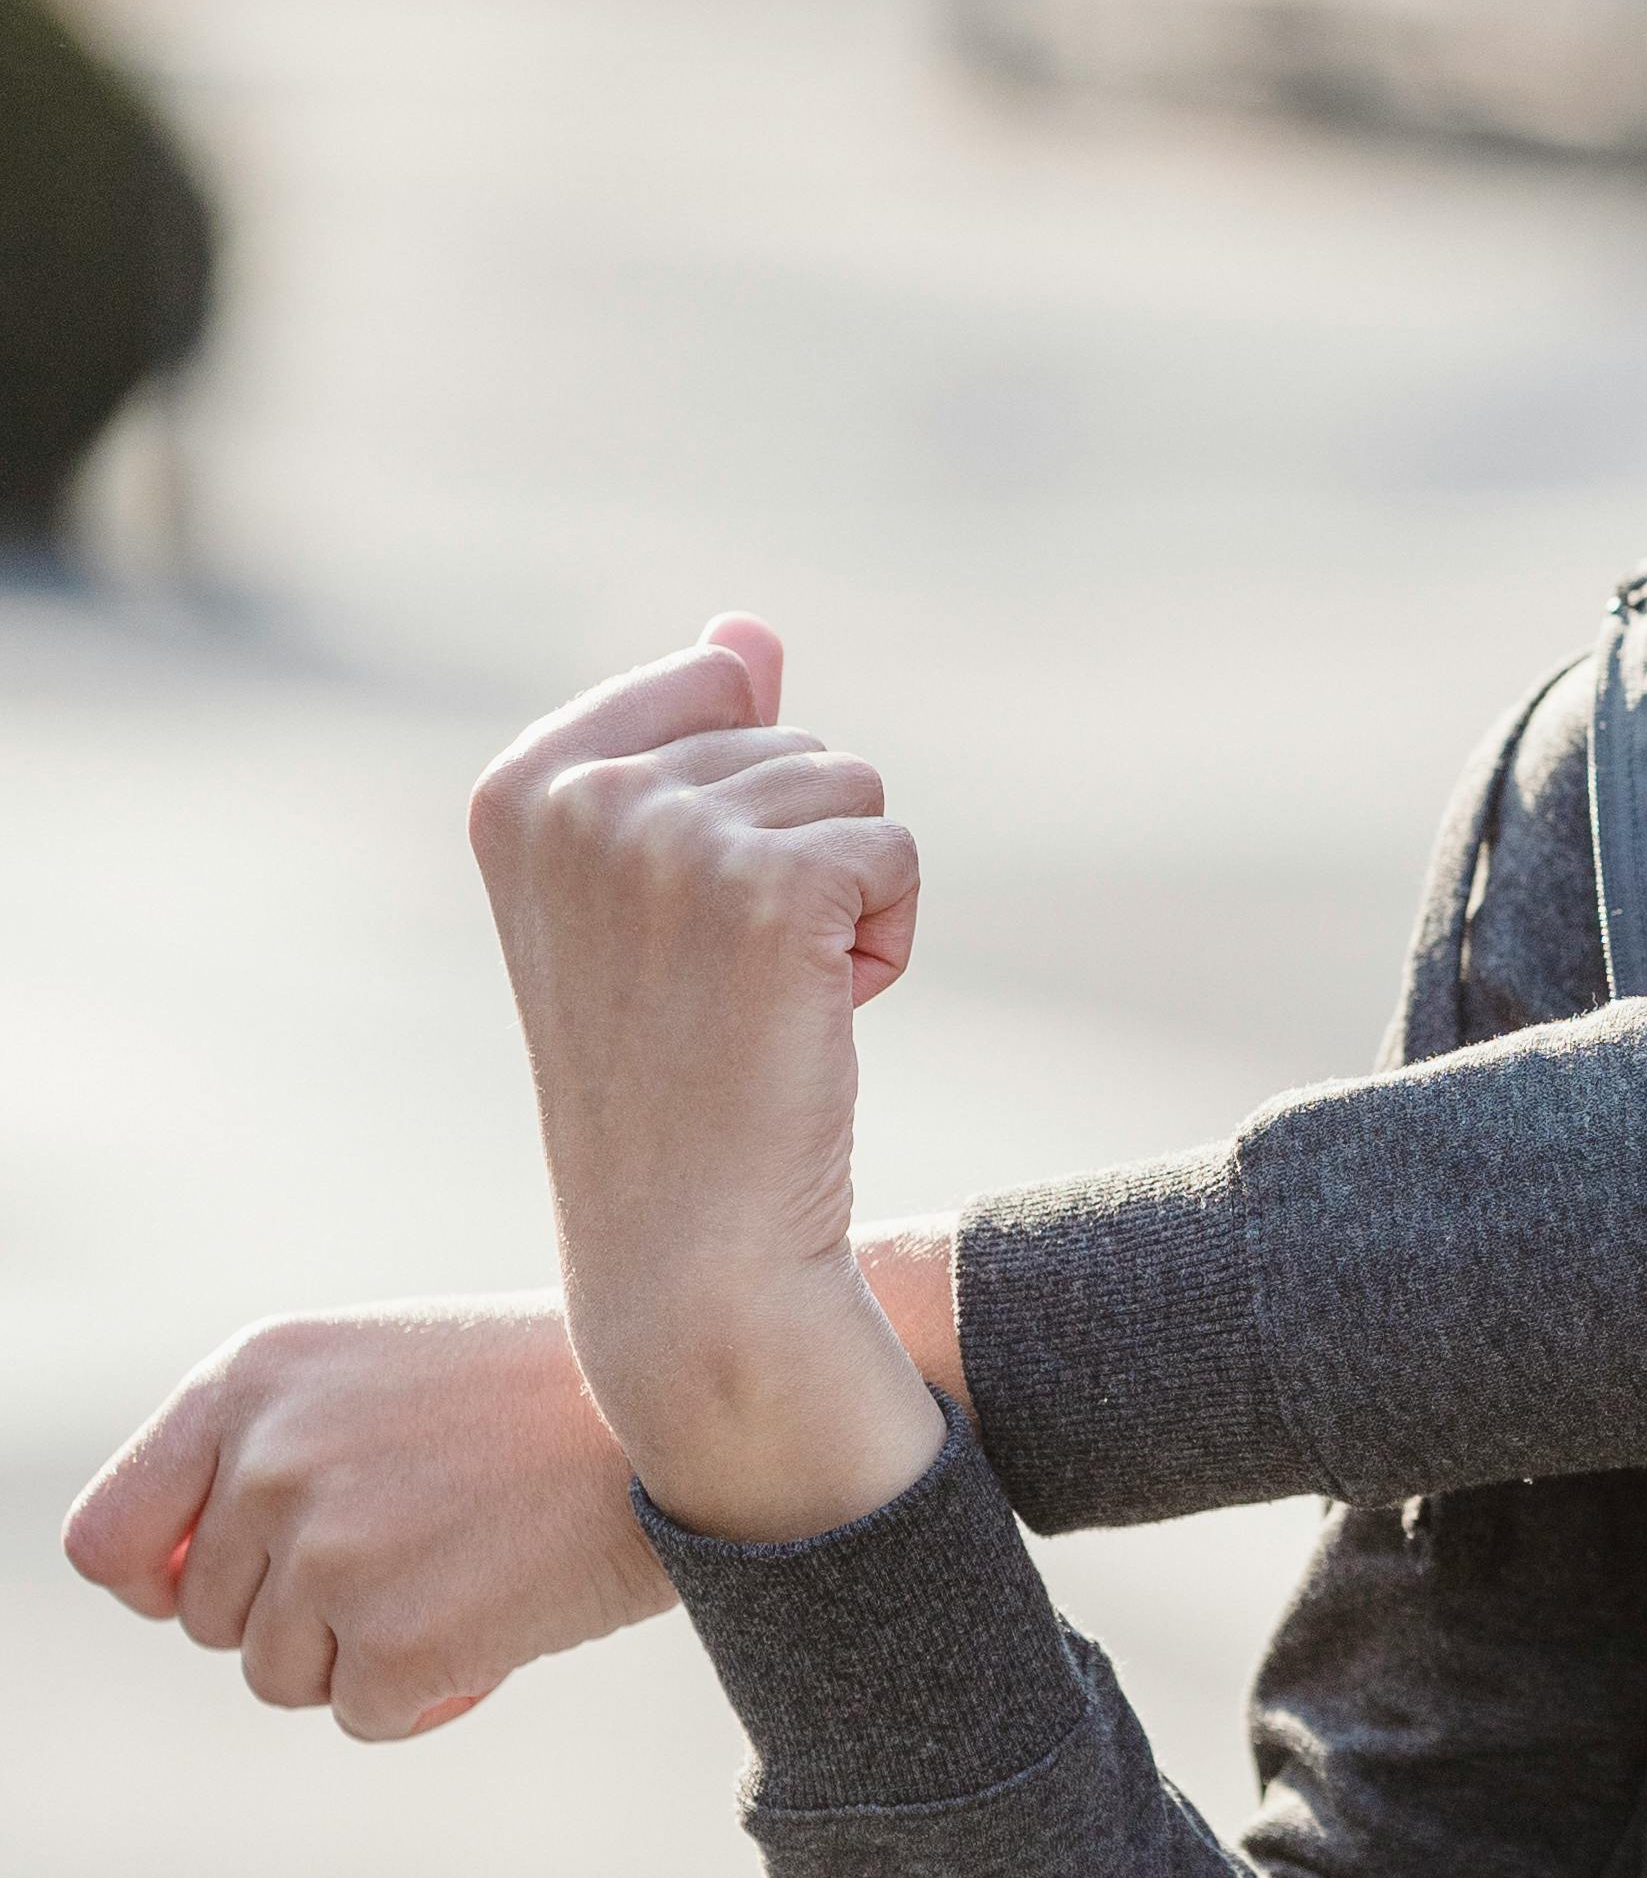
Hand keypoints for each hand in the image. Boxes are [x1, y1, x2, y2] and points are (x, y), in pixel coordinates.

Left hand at [60, 1295, 670, 1737]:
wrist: (687, 1399)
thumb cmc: (534, 1391)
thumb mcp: (368, 1378)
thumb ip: (256, 1456)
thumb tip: (153, 1596)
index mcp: (247, 1380)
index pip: (107, 1541)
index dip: (161, 1585)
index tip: (228, 1588)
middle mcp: (266, 1461)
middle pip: (213, 1620)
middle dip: (303, 1614)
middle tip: (420, 1552)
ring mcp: (328, 1553)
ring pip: (283, 1677)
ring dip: (366, 1654)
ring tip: (466, 1572)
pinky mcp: (394, 1640)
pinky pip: (368, 1715)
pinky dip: (433, 1691)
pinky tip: (503, 1616)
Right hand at [467, 617, 944, 1544]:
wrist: (689, 1247)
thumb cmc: (674, 1073)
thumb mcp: (651, 891)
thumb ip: (692, 741)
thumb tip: (748, 630)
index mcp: (519, 783)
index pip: (710, 679)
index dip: (736, 802)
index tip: (674, 919)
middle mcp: (579, 795)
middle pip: (790, 734)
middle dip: (794, 853)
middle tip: (723, 983)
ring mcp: (669, 836)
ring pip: (854, 790)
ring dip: (843, 897)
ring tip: (763, 1003)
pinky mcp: (771, 884)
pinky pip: (895, 854)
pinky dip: (884, 939)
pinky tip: (815, 1018)